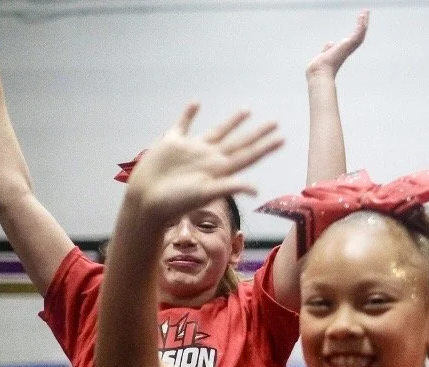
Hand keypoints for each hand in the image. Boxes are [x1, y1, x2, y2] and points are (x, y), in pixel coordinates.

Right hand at [125, 103, 282, 225]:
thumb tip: (255, 189)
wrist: (145, 201)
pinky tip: (195, 103)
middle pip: (239, 142)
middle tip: (275, 122)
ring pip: (217, 131)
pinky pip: (182, 125)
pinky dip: (188, 114)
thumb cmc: (175, 202)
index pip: (249, 155)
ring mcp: (191, 150)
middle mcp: (209, 158)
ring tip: (247, 111)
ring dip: (232, 122)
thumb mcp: (204, 194)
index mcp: (220, 169)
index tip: (282, 138)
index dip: (265, 147)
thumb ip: (229, 187)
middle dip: (257, 133)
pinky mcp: (171, 143)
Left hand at [306, 9, 368, 78]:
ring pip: (361, 33)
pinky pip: (358, 32)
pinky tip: (362, 16)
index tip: (359, 22)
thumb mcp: (325, 54)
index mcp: (343, 50)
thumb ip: (328, 48)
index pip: (353, 38)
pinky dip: (361, 24)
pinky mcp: (349, 44)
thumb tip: (330, 43)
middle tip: (366, 14)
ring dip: (364, 22)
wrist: (320, 71)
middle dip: (363, 24)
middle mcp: (348, 48)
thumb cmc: (321, 67)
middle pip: (359, 34)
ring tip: (366, 12)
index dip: (357, 30)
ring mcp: (349, 47)